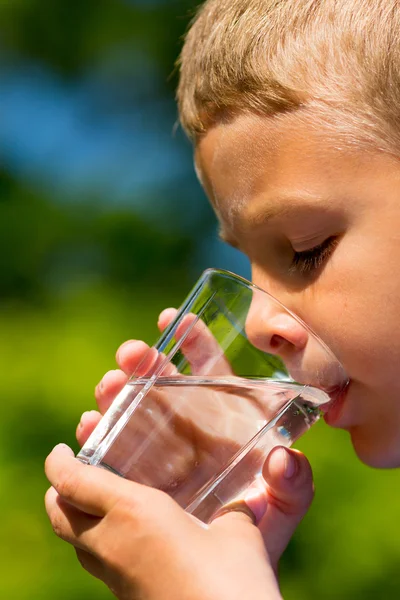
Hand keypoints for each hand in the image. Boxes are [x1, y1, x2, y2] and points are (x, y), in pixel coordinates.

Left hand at [45, 442, 313, 599]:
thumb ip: (240, 507)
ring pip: (73, 540)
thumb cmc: (234, 584)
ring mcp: (114, 577)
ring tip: (94, 498)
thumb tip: (260, 486)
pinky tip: (126, 537)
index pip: (72, 481)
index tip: (61, 449)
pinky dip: (94, 540)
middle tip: (72, 471)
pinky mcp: (125, 597)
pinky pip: (95, 561)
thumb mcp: (241, 532)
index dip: (59, 463)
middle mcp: (112, 544)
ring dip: (73, 515)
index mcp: (132, 514)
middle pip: (59, 513)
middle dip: (59, 489)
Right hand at [76, 309, 299, 510]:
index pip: (210, 372)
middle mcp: (185, 428)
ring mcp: (155, 449)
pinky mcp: (130, 474)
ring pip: (130, 408)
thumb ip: (294, 485)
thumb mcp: (282, 506)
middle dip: (146, 361)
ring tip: (110, 384)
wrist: (225, 571)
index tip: (178, 319)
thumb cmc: (258, 530)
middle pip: (161, 383)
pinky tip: (90, 423)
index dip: (196, 343)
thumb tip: (285, 460)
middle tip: (133, 352)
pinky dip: (97, 432)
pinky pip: (108, 447)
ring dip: (117, 391)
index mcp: (222, 422)